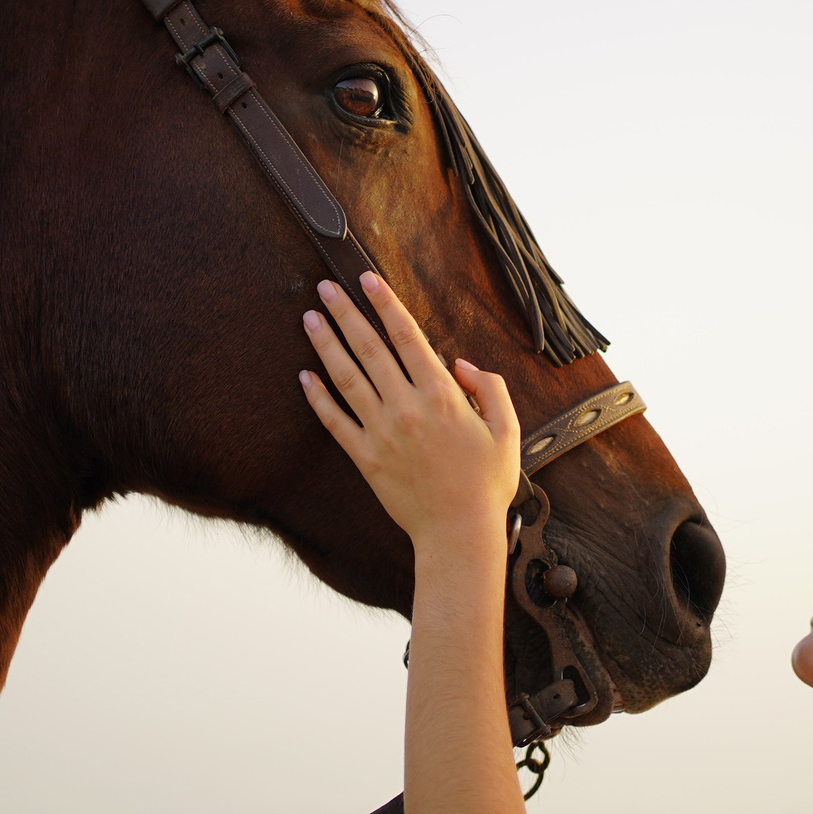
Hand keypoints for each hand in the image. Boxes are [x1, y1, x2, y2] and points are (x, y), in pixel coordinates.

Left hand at [298, 274, 523, 551]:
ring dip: (326, 344)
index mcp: (442, 395)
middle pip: (369, 348)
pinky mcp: (365, 457)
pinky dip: (318, 398)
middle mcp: (406, 407)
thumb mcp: (508, 430)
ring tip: (309, 318)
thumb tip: (460, 363)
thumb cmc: (487, 484)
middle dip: (346, 313)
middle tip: (325, 287)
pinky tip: (304, 377)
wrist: (458, 533)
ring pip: (347, 377)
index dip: (386, 304)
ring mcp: (381, 432)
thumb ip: (489, 388)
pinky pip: (335, 422)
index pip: (407, 337)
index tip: (367, 280)